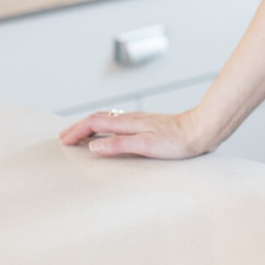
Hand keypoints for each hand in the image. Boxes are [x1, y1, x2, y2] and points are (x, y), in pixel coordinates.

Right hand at [58, 109, 210, 159]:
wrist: (201, 130)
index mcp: (129, 123)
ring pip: (109, 119)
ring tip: (81, 135)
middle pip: (99, 118)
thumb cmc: (177, 141)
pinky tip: (110, 134)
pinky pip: (119, 123)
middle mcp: (133, 119)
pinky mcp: (148, 125)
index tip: (63, 141)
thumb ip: (119, 145)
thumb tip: (93, 146)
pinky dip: (105, 128)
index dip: (77, 131)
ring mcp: (141, 121)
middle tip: (64, 137)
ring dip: (91, 126)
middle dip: (79, 127)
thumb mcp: (146, 146)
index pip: (95, 123)